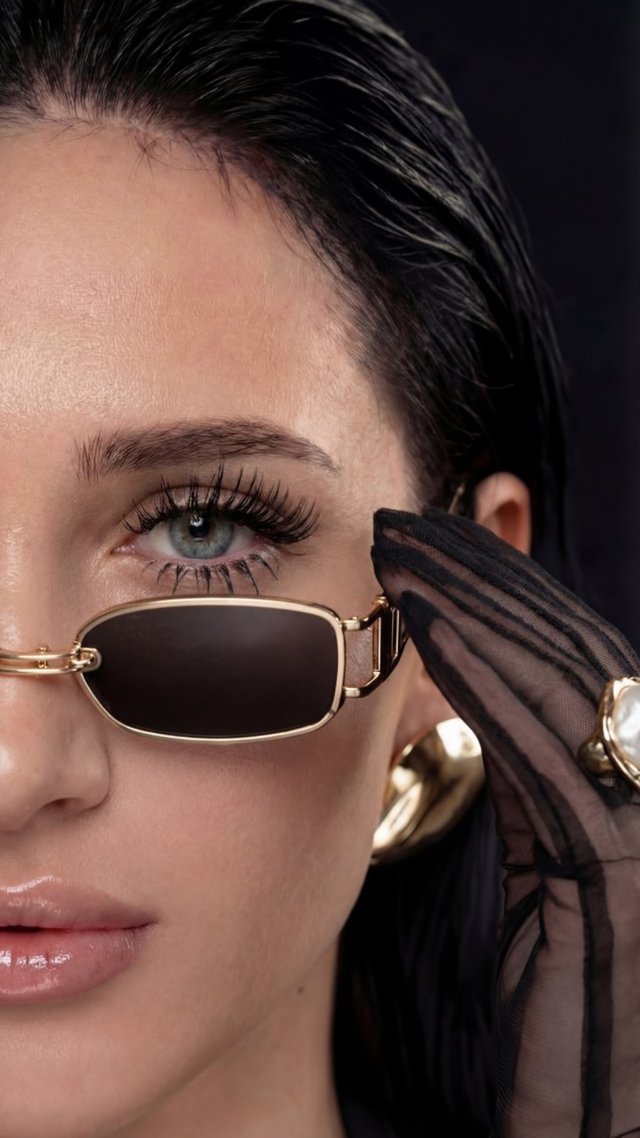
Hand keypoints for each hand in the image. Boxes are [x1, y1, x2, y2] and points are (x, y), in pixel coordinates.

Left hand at [370, 505, 639, 1137]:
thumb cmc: (561, 1015)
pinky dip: (486, 678)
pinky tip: (429, 628)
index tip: (430, 550)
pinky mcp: (617, 869)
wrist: (600, 1115)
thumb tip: (458, 707)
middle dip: (486, 578)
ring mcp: (638, 822)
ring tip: (404, 554)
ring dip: (476, 607)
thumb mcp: (542, 876)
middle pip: (570, 651)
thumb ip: (526, 791)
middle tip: (407, 525)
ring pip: (562, 683)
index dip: (503, 594)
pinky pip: (545, 751)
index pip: (568, 662)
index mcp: (619, 787)